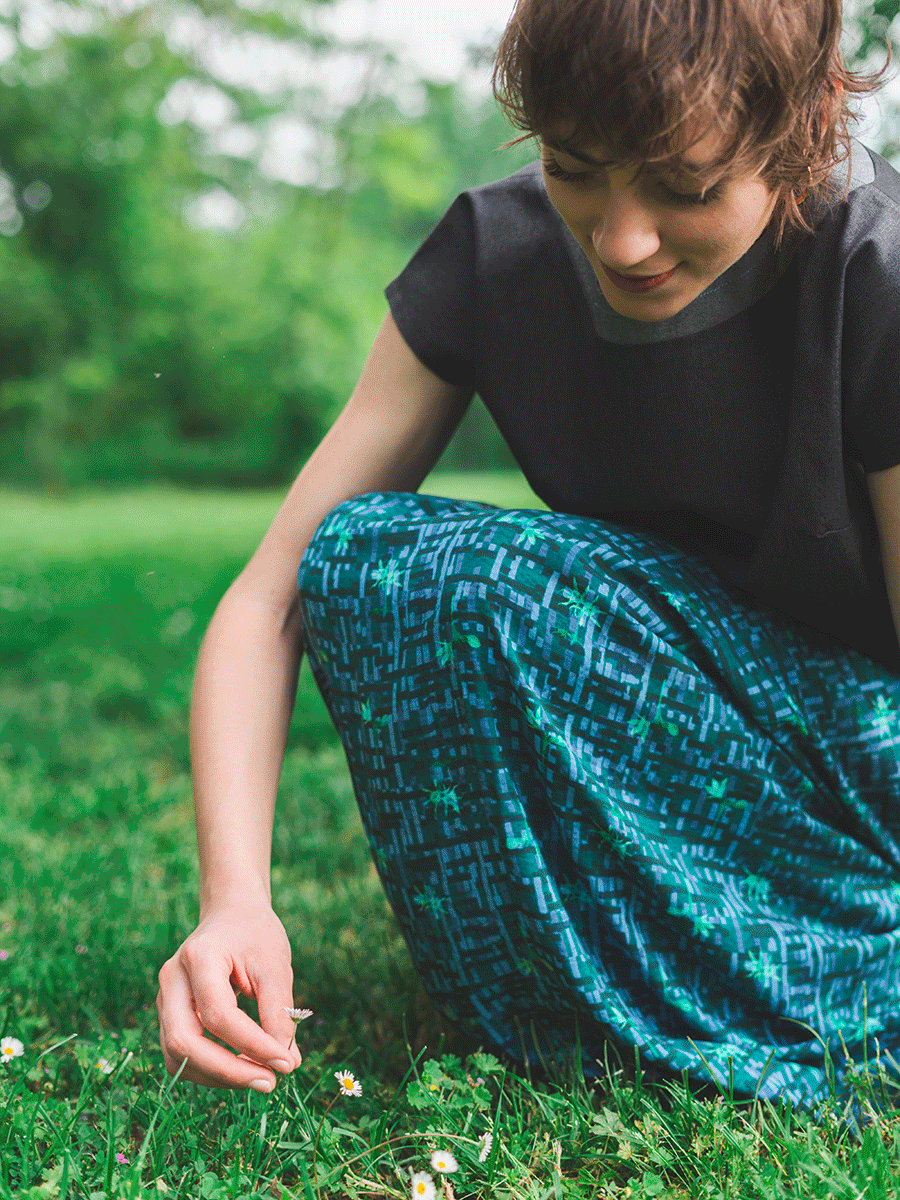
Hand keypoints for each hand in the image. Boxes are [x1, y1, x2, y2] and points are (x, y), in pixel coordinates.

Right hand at [156, 901, 304, 1088]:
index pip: (219, 1015)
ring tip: (262, 1077)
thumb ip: (279, 1012)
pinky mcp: (169, 1016)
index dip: (252, 1045)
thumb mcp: (275, 964)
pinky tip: (243, 1068)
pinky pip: (181, 1055)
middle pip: (184, 1042)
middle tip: (270, 1082)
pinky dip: (211, 1070)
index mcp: (199, 957)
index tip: (286, 1063)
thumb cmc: (255, 935)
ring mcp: (164, 999)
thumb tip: (288, 1064)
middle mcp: (172, 980)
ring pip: (177, 1056)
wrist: (232, 914)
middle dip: (228, 1071)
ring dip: (219, 1076)